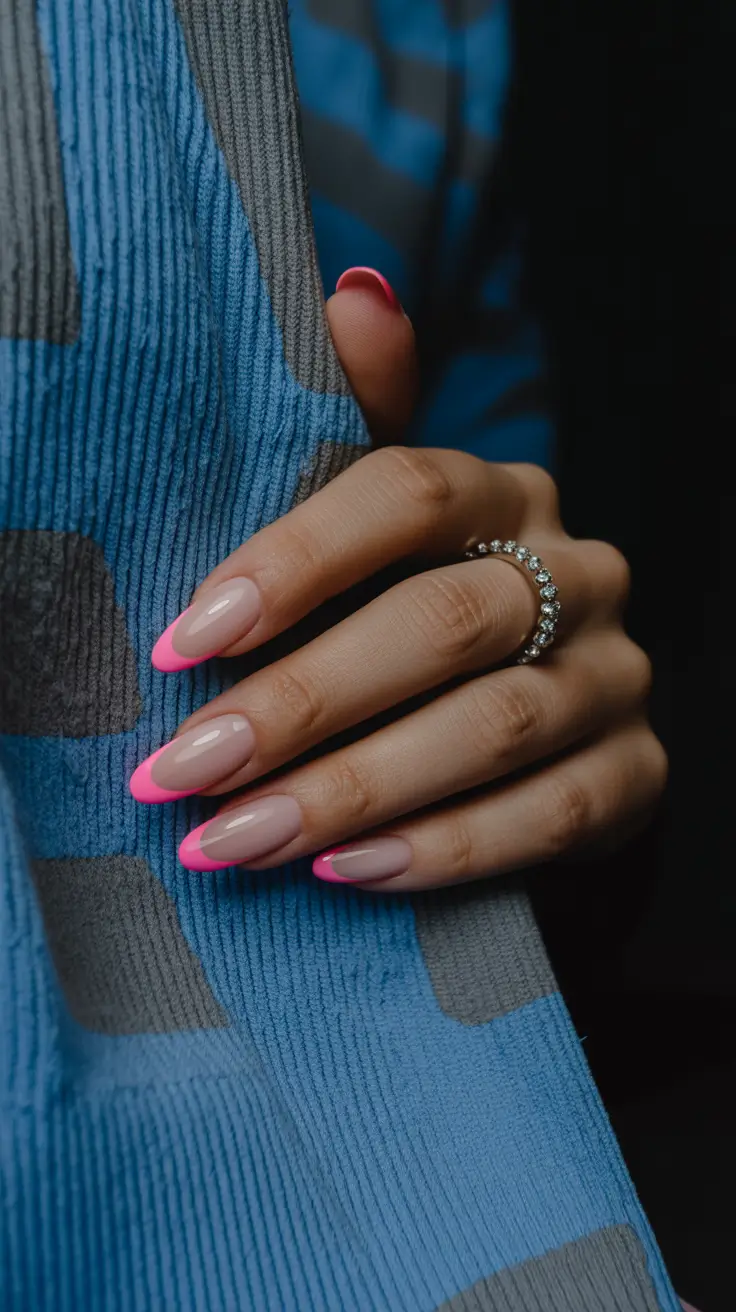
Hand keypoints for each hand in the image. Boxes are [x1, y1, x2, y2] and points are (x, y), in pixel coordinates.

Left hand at [131, 275, 665, 888]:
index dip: (293, 564)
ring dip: (355, 790)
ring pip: (494, 728)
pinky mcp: (637, 773)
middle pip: (443, 623)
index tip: (179, 643)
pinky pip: (552, 817)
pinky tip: (345, 872)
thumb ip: (357, 425)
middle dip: (303, 702)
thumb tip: (353, 296)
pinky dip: (444, 849)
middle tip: (186, 768)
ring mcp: (616, 676)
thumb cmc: (415, 610)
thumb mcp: (377, 525)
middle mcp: (576, 572)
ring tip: (235, 838)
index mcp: (504, 493)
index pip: (409, 495)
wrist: (519, 727)